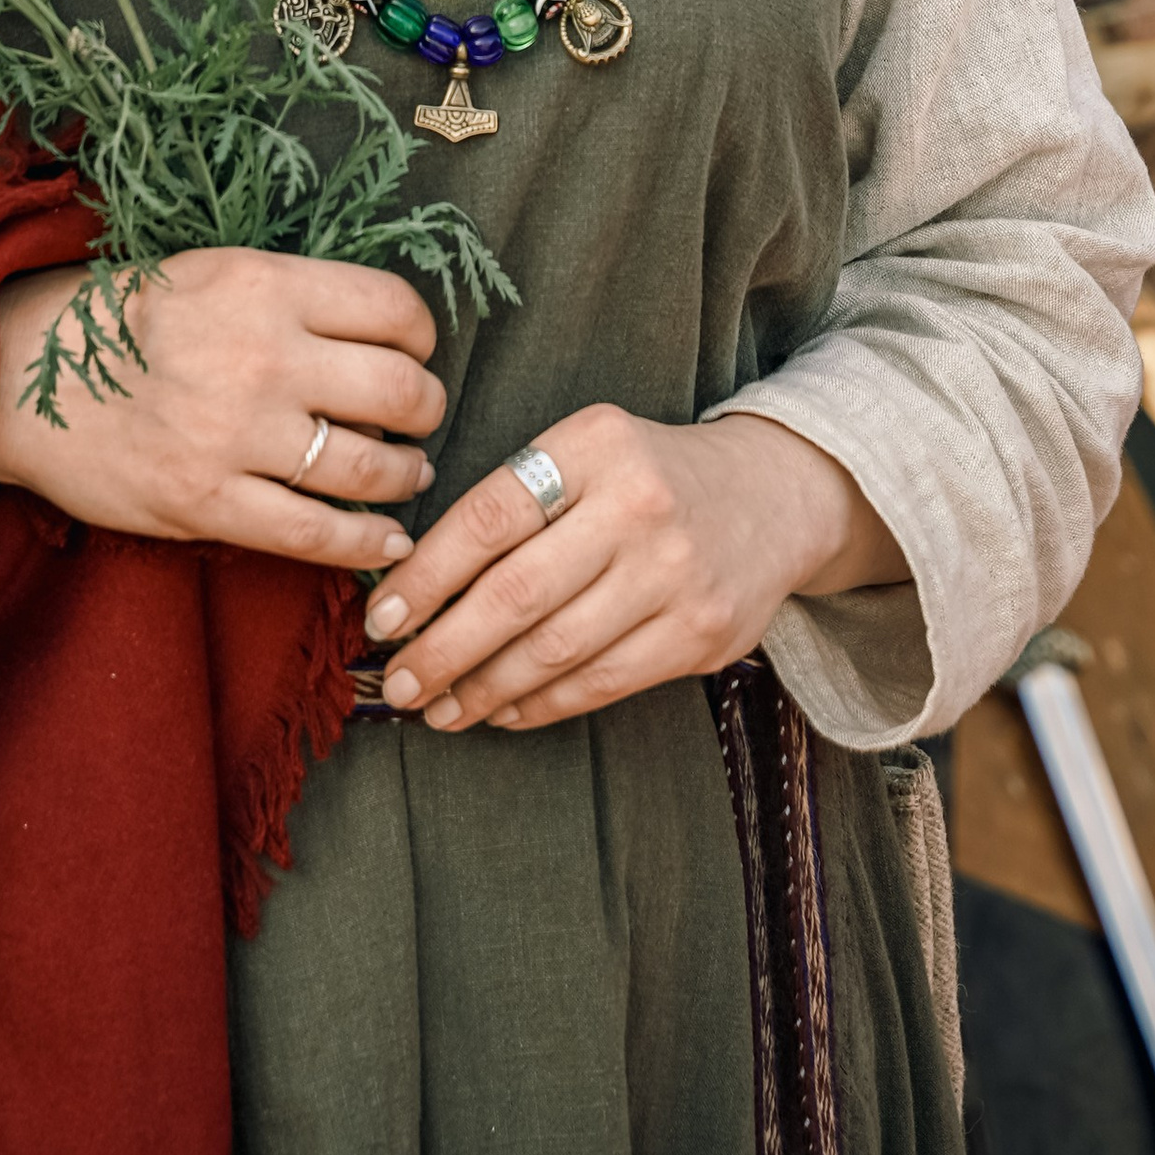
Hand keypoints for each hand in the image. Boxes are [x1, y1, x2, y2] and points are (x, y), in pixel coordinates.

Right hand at [0, 246, 445, 568]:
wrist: (23, 376)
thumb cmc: (123, 318)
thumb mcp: (213, 272)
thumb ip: (294, 297)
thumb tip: (381, 332)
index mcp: (265, 285)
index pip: (393, 307)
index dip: (422, 337)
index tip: (417, 353)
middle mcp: (263, 356)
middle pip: (399, 390)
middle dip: (425, 409)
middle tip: (419, 418)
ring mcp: (237, 436)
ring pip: (369, 468)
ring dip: (404, 475)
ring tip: (406, 474)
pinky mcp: (209, 504)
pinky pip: (316, 534)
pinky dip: (367, 543)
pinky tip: (386, 541)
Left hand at [359, 402, 904, 732]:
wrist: (771, 496)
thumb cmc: (646, 475)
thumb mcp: (587, 449)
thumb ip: (515, 499)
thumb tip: (415, 580)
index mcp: (595, 444)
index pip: (490, 517)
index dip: (428, 576)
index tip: (383, 617)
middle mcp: (638, 507)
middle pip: (517, 594)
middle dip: (443, 648)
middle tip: (396, 681)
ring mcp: (676, 575)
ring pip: (556, 651)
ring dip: (483, 689)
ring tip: (437, 706)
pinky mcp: (701, 634)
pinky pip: (601, 684)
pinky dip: (540, 705)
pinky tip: (499, 710)